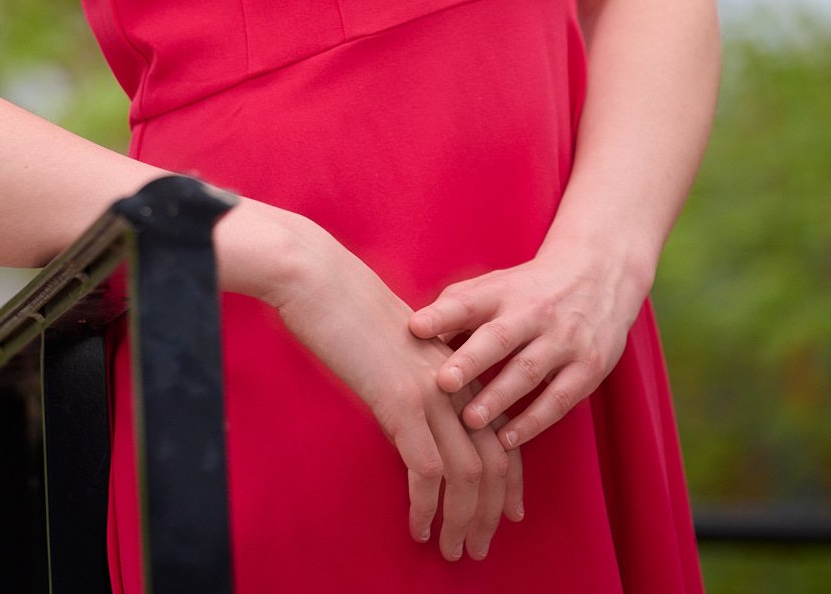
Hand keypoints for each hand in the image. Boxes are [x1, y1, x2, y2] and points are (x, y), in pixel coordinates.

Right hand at [264, 222, 524, 561]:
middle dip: (491, 512)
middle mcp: (454, 382)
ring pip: (467, 475)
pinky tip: (418, 528)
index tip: (509, 512)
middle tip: (479, 547)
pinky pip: (427, 472)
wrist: (321, 280)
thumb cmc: (347, 307)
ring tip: (453, 550)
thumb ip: (417, 376)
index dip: (510, 479)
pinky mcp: (401, 402)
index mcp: (456, 366)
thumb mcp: (397, 344)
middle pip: (494, 461)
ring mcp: (431, 392)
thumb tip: (418, 416)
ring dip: (463, 521)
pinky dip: (427, 509)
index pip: (501, 431)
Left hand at [407, 240, 650, 451]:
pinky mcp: (588, 367)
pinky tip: (507, 440)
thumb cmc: (528, 290)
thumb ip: (456, 308)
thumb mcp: (495, 287)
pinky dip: (533, 421)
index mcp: (504, 291)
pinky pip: (559, 399)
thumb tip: (410, 334)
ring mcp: (564, 340)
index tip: (414, 329)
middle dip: (471, 360)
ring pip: (529, 371)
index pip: (469, 301)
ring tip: (470, 421)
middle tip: (443, 382)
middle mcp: (534, 312)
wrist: (598, 276)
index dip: (442, 314)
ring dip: (499, 398)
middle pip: (500, 337)